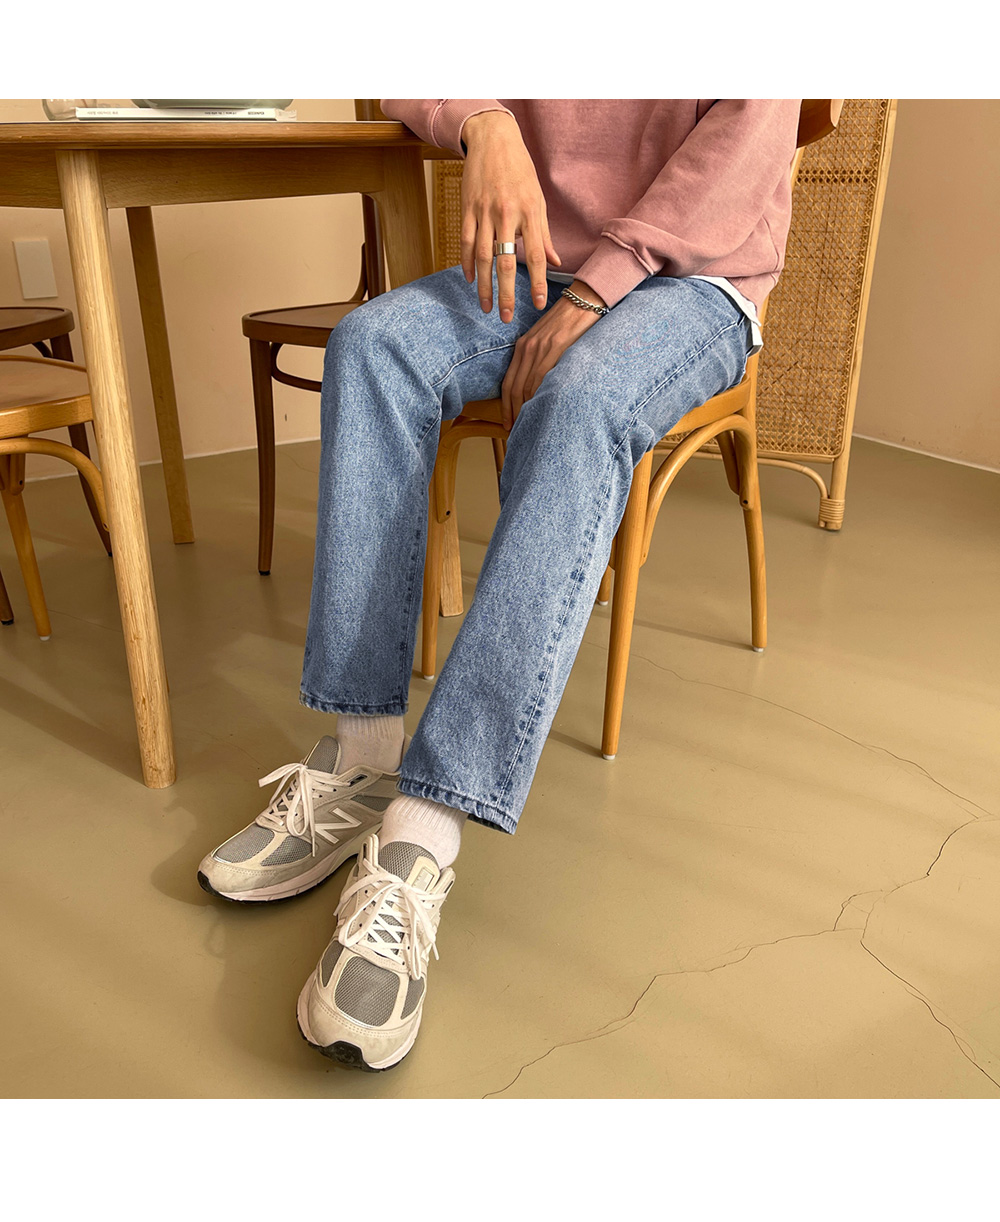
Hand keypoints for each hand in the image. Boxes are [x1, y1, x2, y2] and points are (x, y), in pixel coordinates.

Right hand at [460, 111, 560, 323]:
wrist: (494, 139)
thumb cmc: (520, 172)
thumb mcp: (538, 200)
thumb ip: (544, 234)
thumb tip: (555, 263)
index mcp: (529, 213)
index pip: (535, 255)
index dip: (537, 281)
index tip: (537, 303)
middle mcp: (507, 215)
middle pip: (506, 262)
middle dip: (506, 294)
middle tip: (506, 317)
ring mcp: (484, 212)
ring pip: (483, 258)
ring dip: (484, 286)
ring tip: (486, 307)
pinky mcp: (468, 209)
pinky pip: (467, 242)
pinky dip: (468, 263)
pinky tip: (471, 280)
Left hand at [500, 282, 606, 429]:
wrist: (585, 299)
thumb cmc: (570, 321)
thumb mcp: (547, 339)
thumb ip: (540, 359)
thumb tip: (538, 386)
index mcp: (523, 346)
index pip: (508, 382)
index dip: (506, 406)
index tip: (508, 422)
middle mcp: (527, 347)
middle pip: (513, 388)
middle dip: (512, 412)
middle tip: (514, 431)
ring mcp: (540, 348)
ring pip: (526, 386)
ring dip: (525, 409)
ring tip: (527, 425)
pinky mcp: (556, 347)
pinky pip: (542, 377)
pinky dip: (539, 396)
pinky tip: (540, 409)